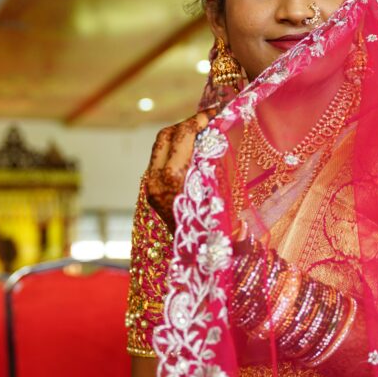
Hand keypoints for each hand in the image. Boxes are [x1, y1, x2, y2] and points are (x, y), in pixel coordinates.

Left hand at [146, 108, 216, 230]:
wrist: (195, 263)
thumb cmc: (215, 237)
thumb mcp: (223, 203)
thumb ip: (220, 170)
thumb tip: (226, 146)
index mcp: (173, 180)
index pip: (182, 135)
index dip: (199, 120)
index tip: (216, 113)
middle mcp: (156, 181)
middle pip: (166, 136)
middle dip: (188, 124)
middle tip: (209, 121)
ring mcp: (150, 187)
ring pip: (160, 147)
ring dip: (181, 137)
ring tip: (204, 135)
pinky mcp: (151, 193)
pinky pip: (160, 161)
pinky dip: (176, 152)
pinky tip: (195, 154)